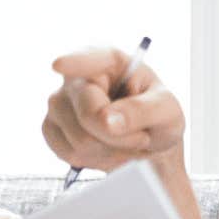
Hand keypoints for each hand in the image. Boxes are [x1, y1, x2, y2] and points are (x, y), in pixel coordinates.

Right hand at [42, 46, 186, 172]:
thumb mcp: (167, 111)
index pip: (88, 58)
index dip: (74, 62)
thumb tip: (107, 120)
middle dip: (119, 137)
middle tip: (142, 137)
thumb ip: (141, 111)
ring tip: (126, 143)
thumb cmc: (157, 117)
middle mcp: (78, 78)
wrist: (146, 143)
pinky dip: (94, 160)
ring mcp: (59, 102)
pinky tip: (107, 150)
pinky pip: (68, 153)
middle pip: (87, 114)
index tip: (59, 65)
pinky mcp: (51, 128)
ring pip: (79, 141)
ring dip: (110, 151)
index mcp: (109, 61)